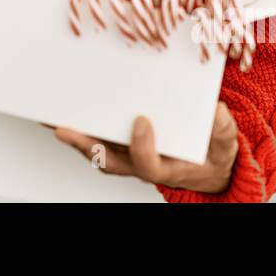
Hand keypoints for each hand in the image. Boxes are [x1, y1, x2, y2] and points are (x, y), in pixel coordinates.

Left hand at [53, 101, 238, 192]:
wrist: (204, 162)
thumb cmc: (211, 153)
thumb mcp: (224, 144)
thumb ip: (222, 131)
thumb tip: (216, 113)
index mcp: (165, 166)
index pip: (146, 163)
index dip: (141, 145)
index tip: (142, 120)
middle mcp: (139, 162)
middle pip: (108, 159)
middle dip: (85, 144)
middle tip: (64, 127)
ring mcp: (127, 153)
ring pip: (96, 148)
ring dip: (73, 134)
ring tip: (50, 114)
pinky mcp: (120, 141)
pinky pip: (96, 136)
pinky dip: (78, 125)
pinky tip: (62, 109)